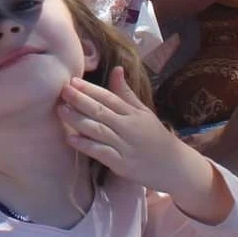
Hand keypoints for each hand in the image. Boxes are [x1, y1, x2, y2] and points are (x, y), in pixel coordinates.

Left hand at [59, 66, 197, 195]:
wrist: (176, 167)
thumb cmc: (156, 137)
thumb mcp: (144, 112)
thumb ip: (126, 93)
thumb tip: (116, 69)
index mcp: (133, 113)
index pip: (109, 98)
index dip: (90, 89)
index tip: (72, 80)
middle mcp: (128, 128)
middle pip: (101, 112)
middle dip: (80, 100)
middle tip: (62, 90)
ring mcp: (125, 147)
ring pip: (99, 131)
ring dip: (79, 120)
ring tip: (61, 110)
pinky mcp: (122, 165)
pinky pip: (102, 154)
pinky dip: (86, 146)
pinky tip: (71, 139)